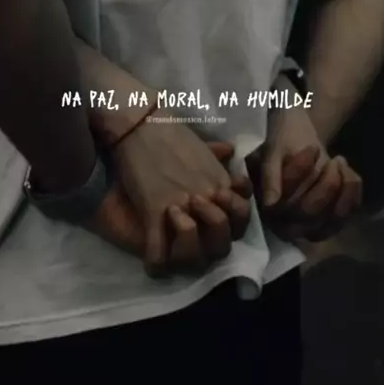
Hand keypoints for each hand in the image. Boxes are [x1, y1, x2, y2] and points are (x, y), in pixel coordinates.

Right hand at [108, 115, 251, 274]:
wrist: (140, 121)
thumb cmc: (171, 129)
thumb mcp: (204, 143)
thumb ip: (219, 155)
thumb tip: (230, 152)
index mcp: (221, 182)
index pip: (242, 218)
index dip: (233, 227)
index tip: (216, 225)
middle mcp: (207, 198)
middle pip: (223, 242)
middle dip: (212, 247)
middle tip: (196, 238)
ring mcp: (181, 206)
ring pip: (195, 253)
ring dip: (186, 253)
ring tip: (175, 246)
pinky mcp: (154, 209)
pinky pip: (158, 252)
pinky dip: (156, 263)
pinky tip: (153, 262)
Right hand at [252, 80, 361, 242]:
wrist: (297, 140)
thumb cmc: (281, 141)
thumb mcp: (273, 149)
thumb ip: (270, 175)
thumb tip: (271, 203)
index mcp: (264, 207)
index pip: (284, 202)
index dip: (300, 174)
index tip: (312, 147)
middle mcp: (284, 224)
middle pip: (309, 212)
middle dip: (327, 183)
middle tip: (334, 159)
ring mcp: (309, 226)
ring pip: (333, 217)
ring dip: (342, 186)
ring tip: (339, 161)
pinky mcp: (330, 222)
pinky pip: (348, 213)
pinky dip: (353, 190)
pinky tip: (347, 170)